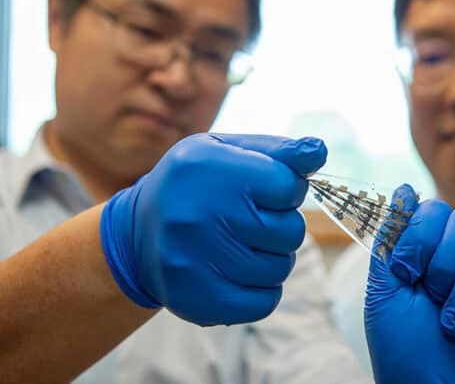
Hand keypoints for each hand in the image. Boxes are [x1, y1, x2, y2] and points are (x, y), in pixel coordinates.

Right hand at [100, 133, 325, 325]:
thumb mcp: (227, 150)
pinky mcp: (197, 300)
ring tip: (242, 244)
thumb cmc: (196, 184)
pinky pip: (264, 303)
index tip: (265, 191)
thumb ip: (278, 151)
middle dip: (281, 225)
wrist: (136, 232)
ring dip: (272, 257)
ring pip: (280, 268)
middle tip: (252, 220)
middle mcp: (198, 214)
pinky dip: (261, 289)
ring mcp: (195, 261)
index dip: (285, 189)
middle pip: (290, 231)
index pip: (288, 186)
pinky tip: (239, 272)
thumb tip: (318, 150)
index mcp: (209, 168)